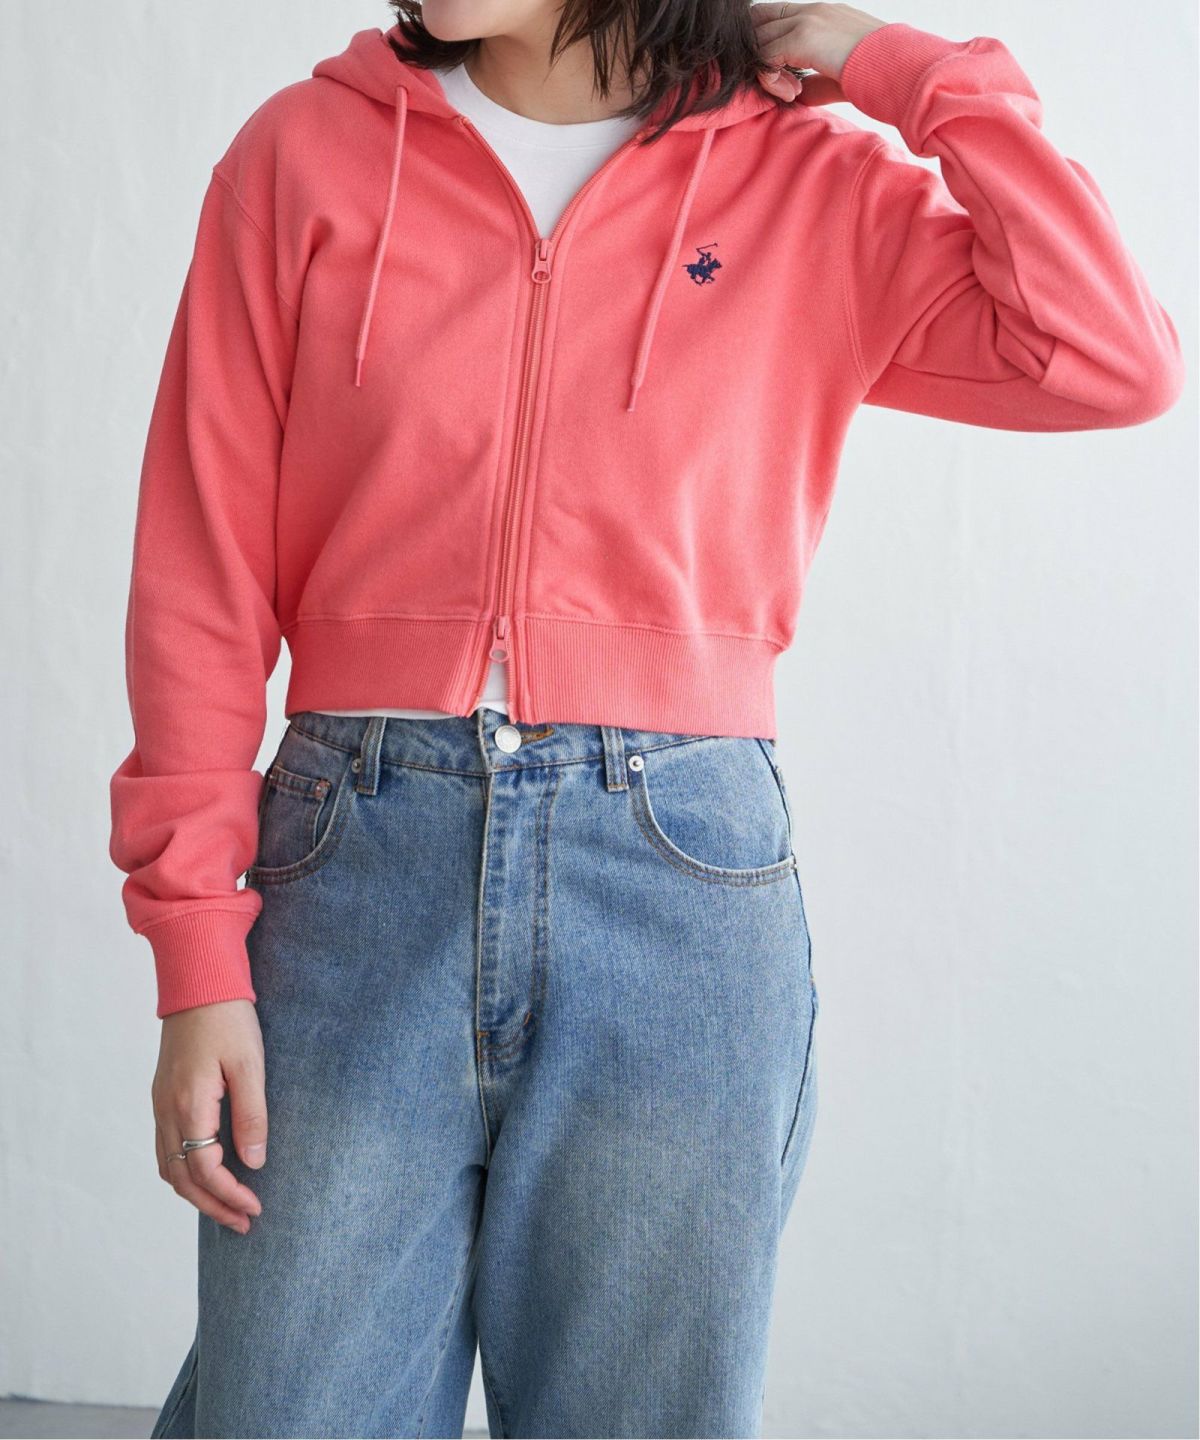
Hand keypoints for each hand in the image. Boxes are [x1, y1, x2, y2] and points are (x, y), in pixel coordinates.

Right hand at [152, 998, 266, 1233]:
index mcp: (189, 1104)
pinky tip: (206, 1174)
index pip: (204, 1169)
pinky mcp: (162, 1095)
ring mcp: (160, 1103)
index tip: (255, 1208)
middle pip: (181, 1178)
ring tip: (227, 1207)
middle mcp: (167, 1109)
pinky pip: (165, 1148)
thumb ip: (252, 1115)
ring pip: (168, 1167)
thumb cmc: (228, 1018)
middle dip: (212, 1206)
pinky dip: (183, 1171)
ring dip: (196, 1194)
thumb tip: (253, 1163)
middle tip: (244, 1222)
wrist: (198, 982)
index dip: (229, 1195)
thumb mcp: (251, 1064)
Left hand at [750, 2, 889, 104]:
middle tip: (785, 87)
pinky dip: (771, 81)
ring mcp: (806, 20)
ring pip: (758, 42)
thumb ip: (815, 81)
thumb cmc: (879, 74)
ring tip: (792, 92)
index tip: (786, 78)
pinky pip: (765, 59)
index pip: (775, 17)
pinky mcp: (802, 38)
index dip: (767, 46)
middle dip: (761, 57)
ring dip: (767, 73)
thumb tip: (798, 94)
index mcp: (821, 14)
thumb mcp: (840, 75)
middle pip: (758, 23)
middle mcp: (810, 11)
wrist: (899, 66)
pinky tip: (794, 93)